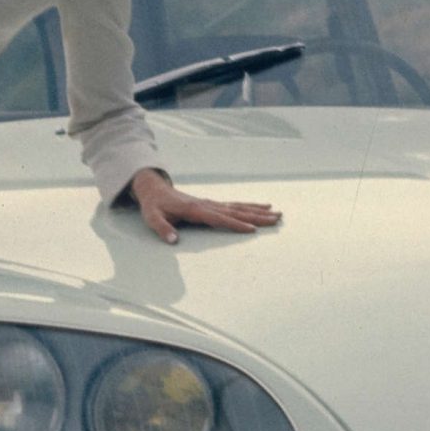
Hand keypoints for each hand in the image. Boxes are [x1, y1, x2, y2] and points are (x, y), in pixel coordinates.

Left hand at [126, 168, 281, 245]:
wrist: (155, 189)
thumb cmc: (154, 206)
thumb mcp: (152, 218)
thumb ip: (163, 229)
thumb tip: (173, 240)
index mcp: (195, 210)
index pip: (219, 218)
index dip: (235, 224)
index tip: (252, 229)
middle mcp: (207, 205)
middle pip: (236, 211)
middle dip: (257, 216)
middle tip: (277, 218)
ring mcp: (211, 203)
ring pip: (239, 207)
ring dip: (259, 210)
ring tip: (277, 213)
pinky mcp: (213, 204)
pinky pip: (235, 206)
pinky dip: (250, 206)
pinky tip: (262, 208)